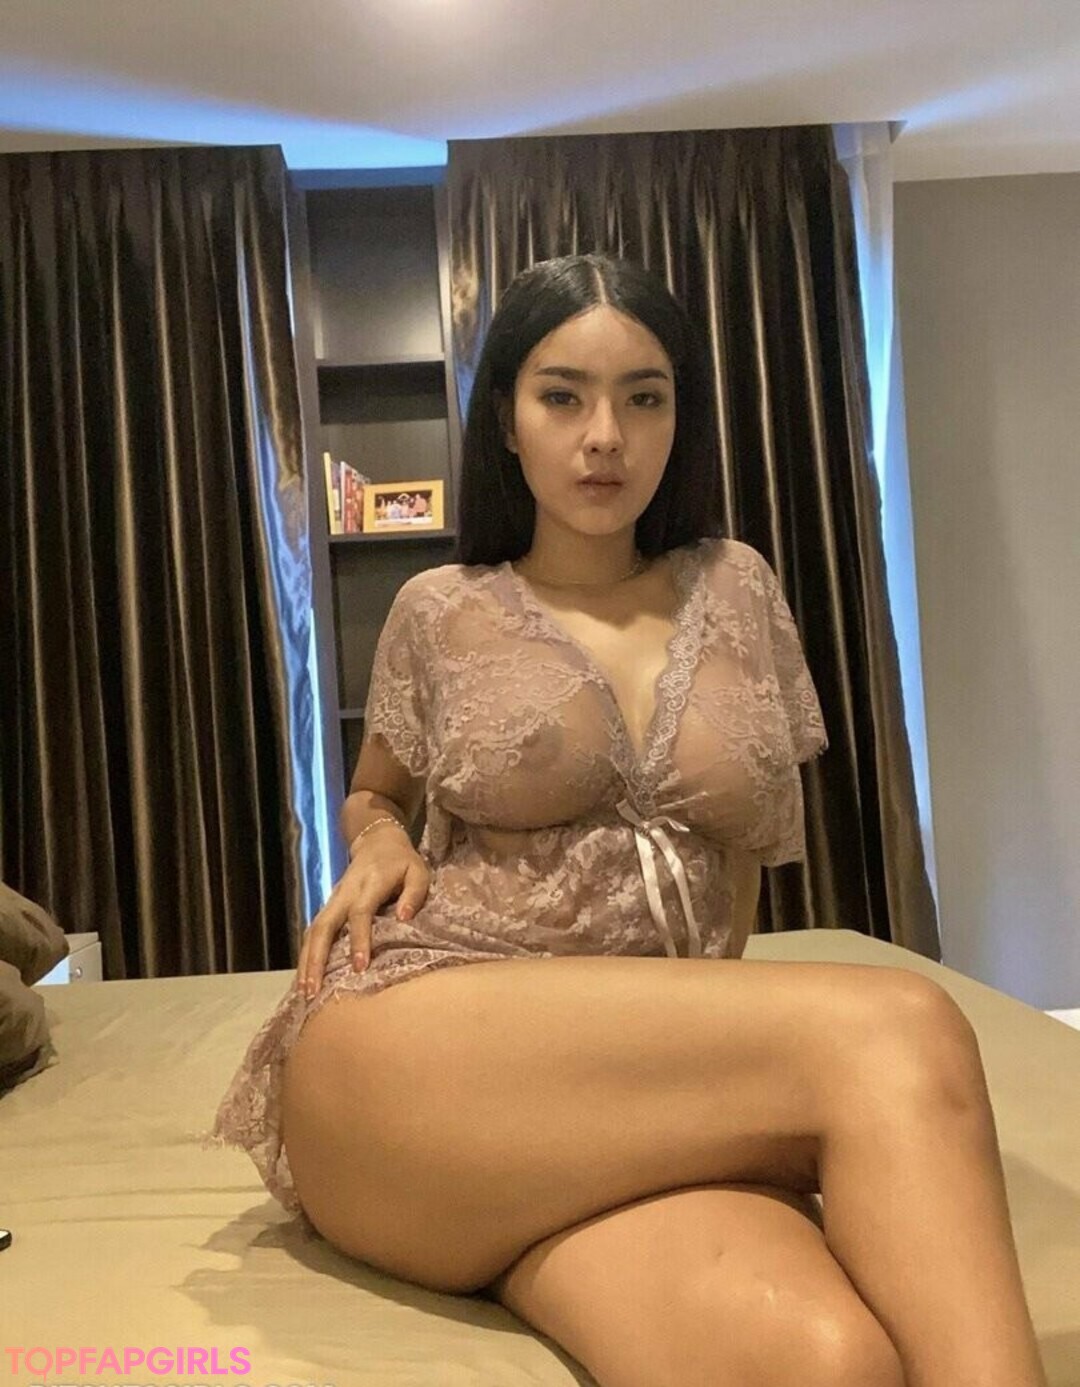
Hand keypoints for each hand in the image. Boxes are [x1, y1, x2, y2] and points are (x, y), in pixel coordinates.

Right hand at [296, 822, 429, 997]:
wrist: (378, 841)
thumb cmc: (402, 862)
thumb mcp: (418, 871)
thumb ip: (414, 894)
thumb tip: (405, 919)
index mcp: (369, 884)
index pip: (360, 913)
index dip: (358, 939)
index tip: (358, 966)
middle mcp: (345, 893)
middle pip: (324, 925)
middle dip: (316, 958)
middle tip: (314, 990)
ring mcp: (333, 900)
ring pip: (313, 930)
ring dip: (306, 961)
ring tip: (304, 991)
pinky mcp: (328, 907)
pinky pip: (313, 931)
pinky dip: (306, 954)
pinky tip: (305, 978)